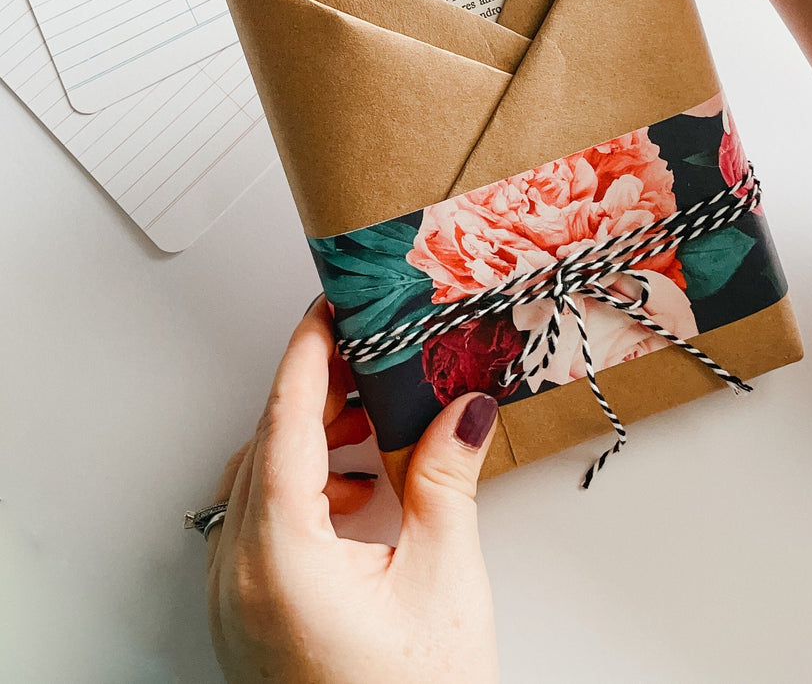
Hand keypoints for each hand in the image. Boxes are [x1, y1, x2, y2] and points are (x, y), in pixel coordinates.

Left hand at [206, 298, 499, 683]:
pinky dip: (299, 490)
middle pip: (263, 447)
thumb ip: (446, 477)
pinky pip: (256, 526)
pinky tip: (353, 491)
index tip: (329, 307)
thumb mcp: (442, 579)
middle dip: (315, 393)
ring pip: (255, 484)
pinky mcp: (244, 620)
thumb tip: (463, 408)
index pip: (285, 420)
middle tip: (365, 354)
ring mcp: (231, 602)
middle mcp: (236, 575)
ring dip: (307, 441)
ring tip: (367, 423)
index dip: (309, 354)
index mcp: (276, 556)